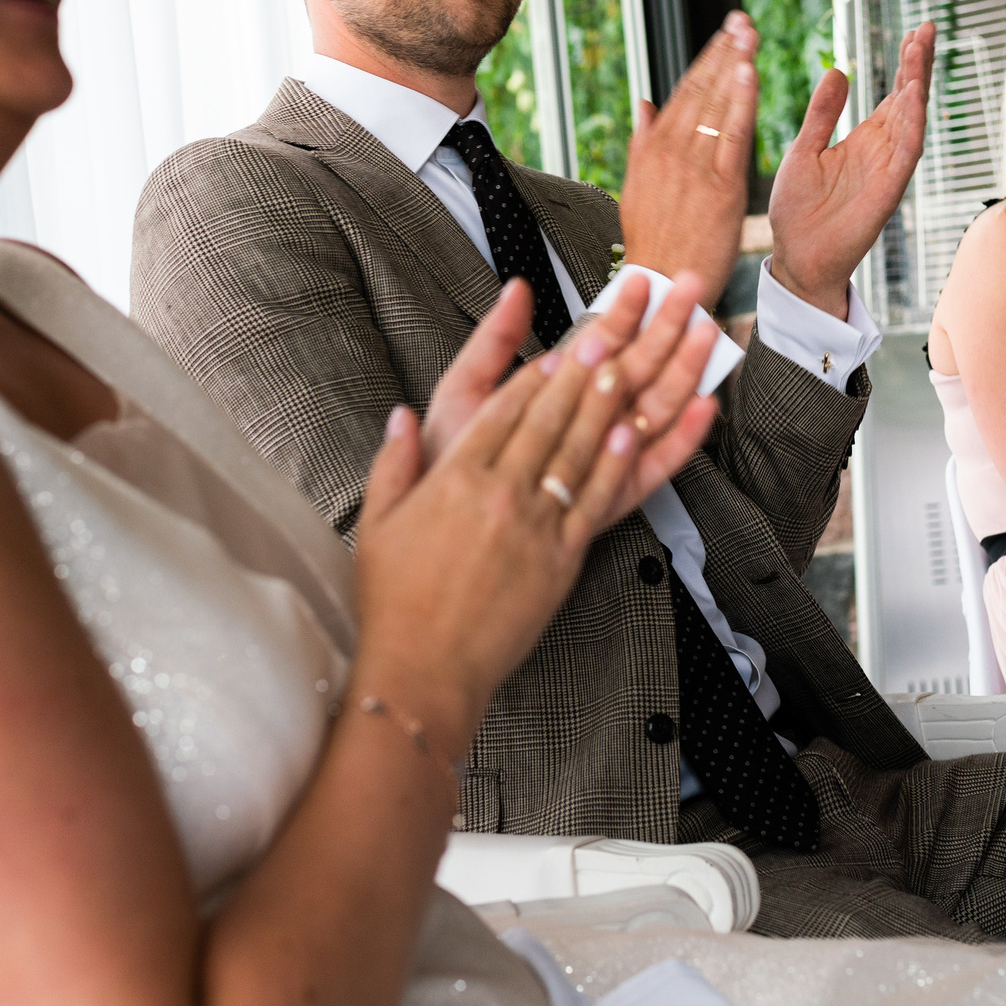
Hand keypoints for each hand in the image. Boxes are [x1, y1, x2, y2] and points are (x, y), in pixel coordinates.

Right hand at [354, 291, 717, 723]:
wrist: (426, 668)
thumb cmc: (395, 602)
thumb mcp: (377, 524)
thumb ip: (393, 465)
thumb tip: (400, 417)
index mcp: (454, 479)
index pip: (502, 411)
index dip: (533, 376)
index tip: (555, 350)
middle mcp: (500, 494)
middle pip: (547, 420)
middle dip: (578, 375)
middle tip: (604, 338)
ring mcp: (535, 526)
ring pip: (576, 453)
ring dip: (602, 408)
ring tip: (623, 372)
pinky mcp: (561, 561)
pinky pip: (592, 503)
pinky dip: (612, 467)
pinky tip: (628, 437)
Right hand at [618, 13, 758, 295]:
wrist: (661, 283)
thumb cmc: (653, 240)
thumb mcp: (637, 187)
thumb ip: (642, 142)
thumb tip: (644, 103)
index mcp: (654, 148)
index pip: (685, 93)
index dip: (707, 60)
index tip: (725, 34)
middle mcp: (673, 151)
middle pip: (702, 91)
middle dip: (723, 52)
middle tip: (742, 19)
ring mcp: (696, 167)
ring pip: (717, 106)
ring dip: (734, 66)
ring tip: (748, 34)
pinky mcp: (721, 187)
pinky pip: (733, 136)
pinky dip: (740, 103)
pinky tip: (748, 74)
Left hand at [766, 24, 936, 317]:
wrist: (796, 260)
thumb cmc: (798, 212)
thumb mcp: (803, 150)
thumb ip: (821, 114)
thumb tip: (836, 70)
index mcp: (864, 140)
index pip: (892, 94)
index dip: (905, 64)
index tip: (914, 31)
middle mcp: (882, 151)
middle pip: (909, 99)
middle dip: (919, 64)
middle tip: (926, 27)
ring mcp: (888, 170)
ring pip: (912, 119)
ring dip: (918, 84)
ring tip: (920, 48)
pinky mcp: (887, 190)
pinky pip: (906, 152)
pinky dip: (912, 123)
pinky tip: (913, 95)